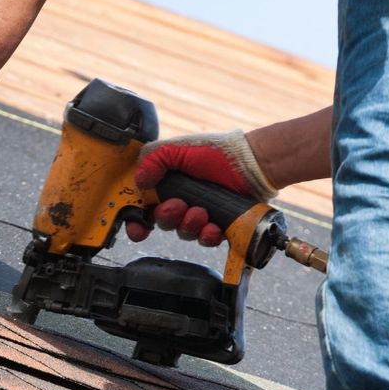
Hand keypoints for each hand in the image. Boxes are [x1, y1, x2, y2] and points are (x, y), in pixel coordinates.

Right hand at [127, 130, 276, 246]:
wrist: (252, 164)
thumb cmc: (217, 153)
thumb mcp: (180, 149)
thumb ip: (154, 159)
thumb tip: (139, 181)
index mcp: (167, 185)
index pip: (143, 207)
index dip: (136, 221)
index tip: (137, 228)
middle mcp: (180, 201)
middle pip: (161, 222)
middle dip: (168, 217)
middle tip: (179, 205)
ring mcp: (198, 215)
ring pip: (183, 233)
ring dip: (189, 225)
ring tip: (202, 212)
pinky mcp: (217, 226)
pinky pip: (205, 240)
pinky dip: (207, 235)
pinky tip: (213, 226)